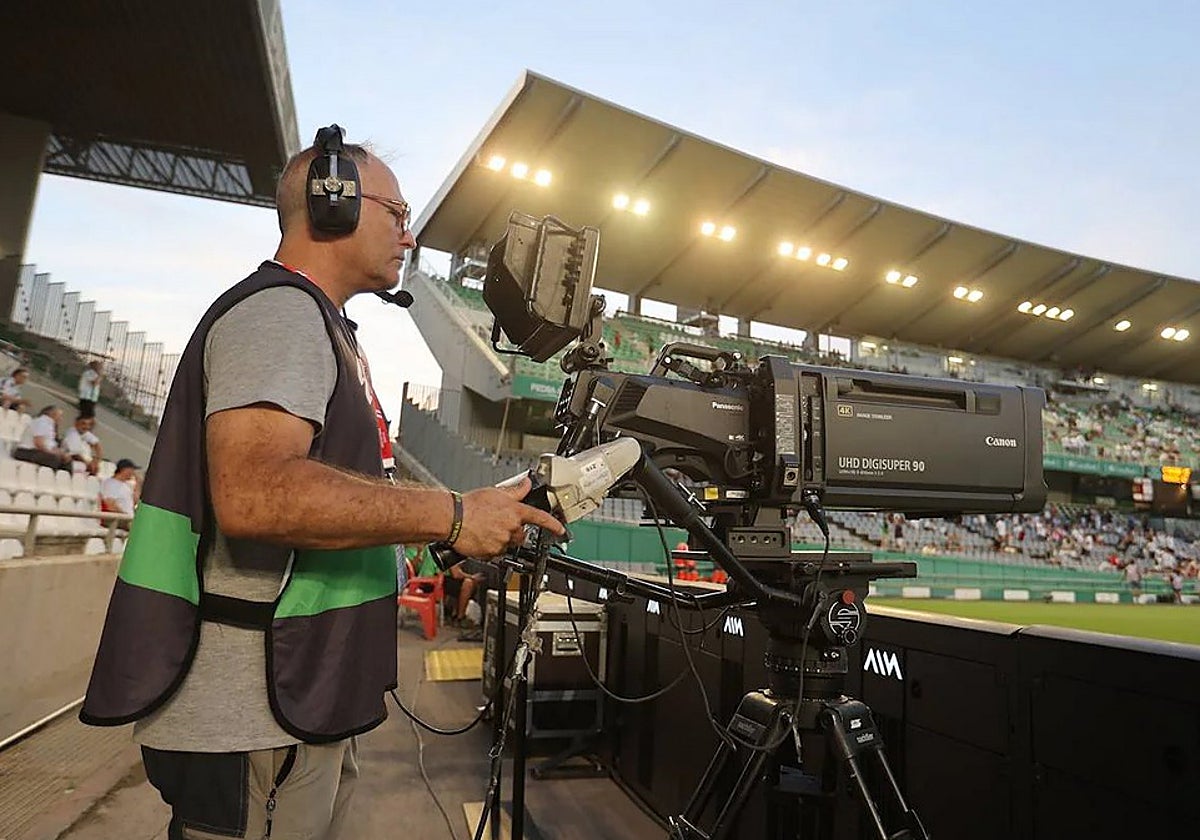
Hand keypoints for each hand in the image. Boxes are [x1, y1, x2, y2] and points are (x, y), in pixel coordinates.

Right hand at [451, 476, 565, 558]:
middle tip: (498, 524)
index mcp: (514, 511)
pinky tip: (481, 537)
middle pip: (522, 535)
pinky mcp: (492, 553)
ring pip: (508, 544)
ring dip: (502, 539)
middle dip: (514, 531)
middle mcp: (511, 527)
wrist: (452, 519)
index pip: (540, 518)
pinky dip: (491, 547)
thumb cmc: (470, 505)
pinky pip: (496, 553)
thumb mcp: (495, 492)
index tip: (561, 530)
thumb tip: (526, 484)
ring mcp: (502, 541)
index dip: (553, 525)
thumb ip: (515, 491)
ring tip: (486, 530)